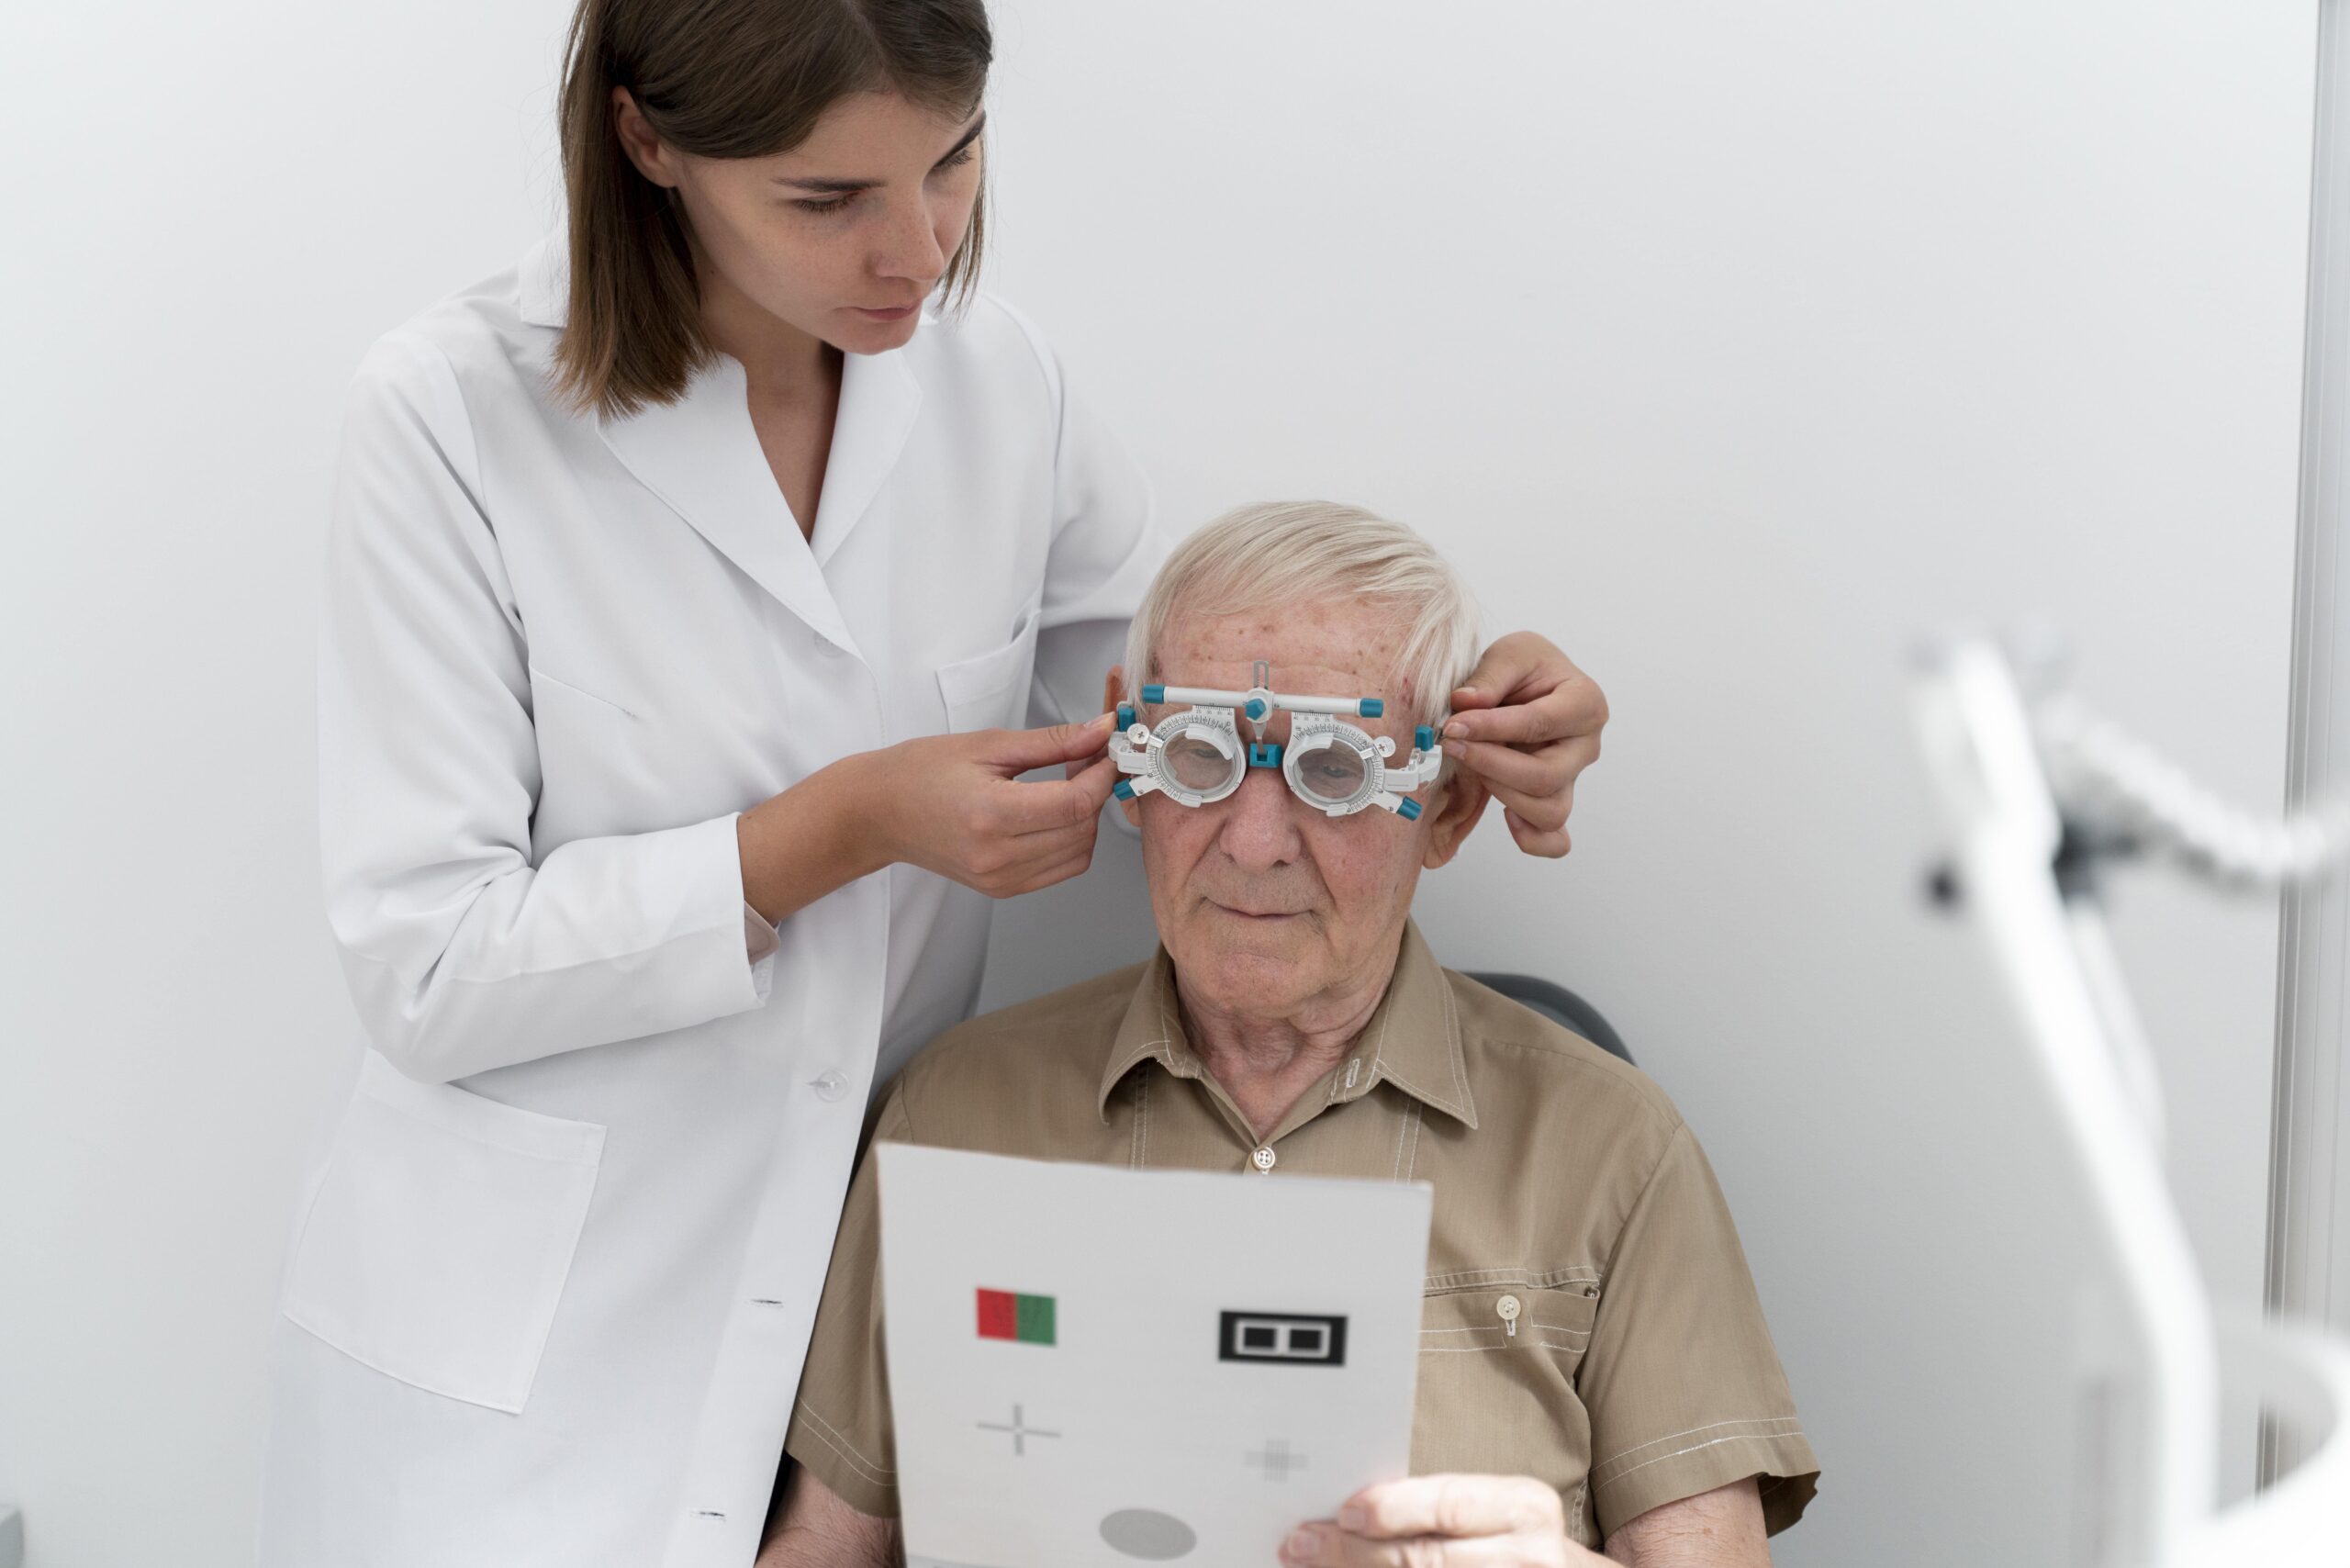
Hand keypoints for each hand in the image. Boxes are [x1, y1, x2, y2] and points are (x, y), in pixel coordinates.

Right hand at [867, 712, 1118, 896]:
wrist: (878, 812)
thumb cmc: (921, 772)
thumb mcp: (988, 744)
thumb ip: (1052, 742)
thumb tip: (1099, 730)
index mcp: (991, 815)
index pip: (1076, 804)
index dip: (1102, 775)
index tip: (1105, 751)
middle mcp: (998, 856)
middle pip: (1083, 829)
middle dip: (1096, 793)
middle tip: (1085, 762)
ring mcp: (1001, 879)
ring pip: (1079, 853)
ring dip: (1085, 819)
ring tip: (1066, 786)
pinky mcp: (1002, 889)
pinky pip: (1060, 869)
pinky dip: (1070, 841)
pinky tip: (1052, 814)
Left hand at [1280, 1475, 1592, 1567]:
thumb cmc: (1506, 1537)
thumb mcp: (1489, 1509)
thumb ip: (1433, 1505)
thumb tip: (1343, 1509)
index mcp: (1525, 1507)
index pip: (1450, 1504)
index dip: (1393, 1509)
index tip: (1343, 1513)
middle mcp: (1530, 1556)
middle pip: (1428, 1558)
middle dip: (1356, 1554)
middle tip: (1301, 1546)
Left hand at [1445, 633, 1606, 857]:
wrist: (1534, 686)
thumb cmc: (1528, 669)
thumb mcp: (1511, 653)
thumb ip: (1489, 676)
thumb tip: (1464, 703)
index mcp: (1585, 703)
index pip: (1539, 724)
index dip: (1491, 728)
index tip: (1454, 725)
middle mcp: (1586, 746)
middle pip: (1546, 777)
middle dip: (1492, 765)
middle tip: (1453, 746)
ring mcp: (1573, 777)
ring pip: (1549, 810)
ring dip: (1502, 794)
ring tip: (1473, 767)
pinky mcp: (1557, 799)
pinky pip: (1554, 839)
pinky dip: (1532, 840)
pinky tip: (1506, 818)